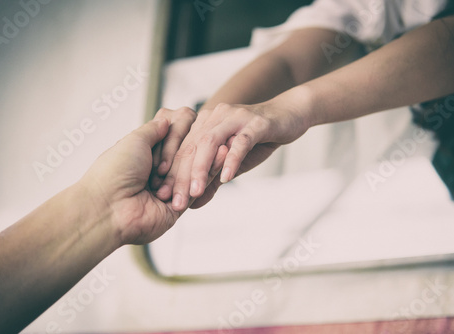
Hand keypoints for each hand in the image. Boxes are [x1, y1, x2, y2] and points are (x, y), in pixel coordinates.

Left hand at [79, 107, 225, 244]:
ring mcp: (169, 188)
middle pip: (185, 151)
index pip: (171, 136)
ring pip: (195, 168)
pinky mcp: (179, 205)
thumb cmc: (114, 171)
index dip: (178, 130)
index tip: (176, 126)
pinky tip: (223, 155)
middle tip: (205, 134)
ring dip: (208, 155)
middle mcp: (157, 171)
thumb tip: (167, 118)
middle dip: (194, 143)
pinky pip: (198, 187)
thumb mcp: (134, 140)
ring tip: (225, 141)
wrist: (109, 207)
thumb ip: (154, 129)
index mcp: (145, 154)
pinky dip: (211, 171)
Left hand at [156, 100, 308, 210]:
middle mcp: (215, 117)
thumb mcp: (232, 162)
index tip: (163, 196)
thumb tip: (194, 204)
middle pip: (192, 147)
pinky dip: (232, 160)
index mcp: (205, 123)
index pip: (183, 150)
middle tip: (175, 201)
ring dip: (201, 168)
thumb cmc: (259, 139)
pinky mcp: (256, 123)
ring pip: (210, 142)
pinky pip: (241, 141)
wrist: (289, 115)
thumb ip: (212, 179)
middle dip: (181, 176)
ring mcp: (235, 118)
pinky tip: (226, 178)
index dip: (171, 173)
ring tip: (194, 192)